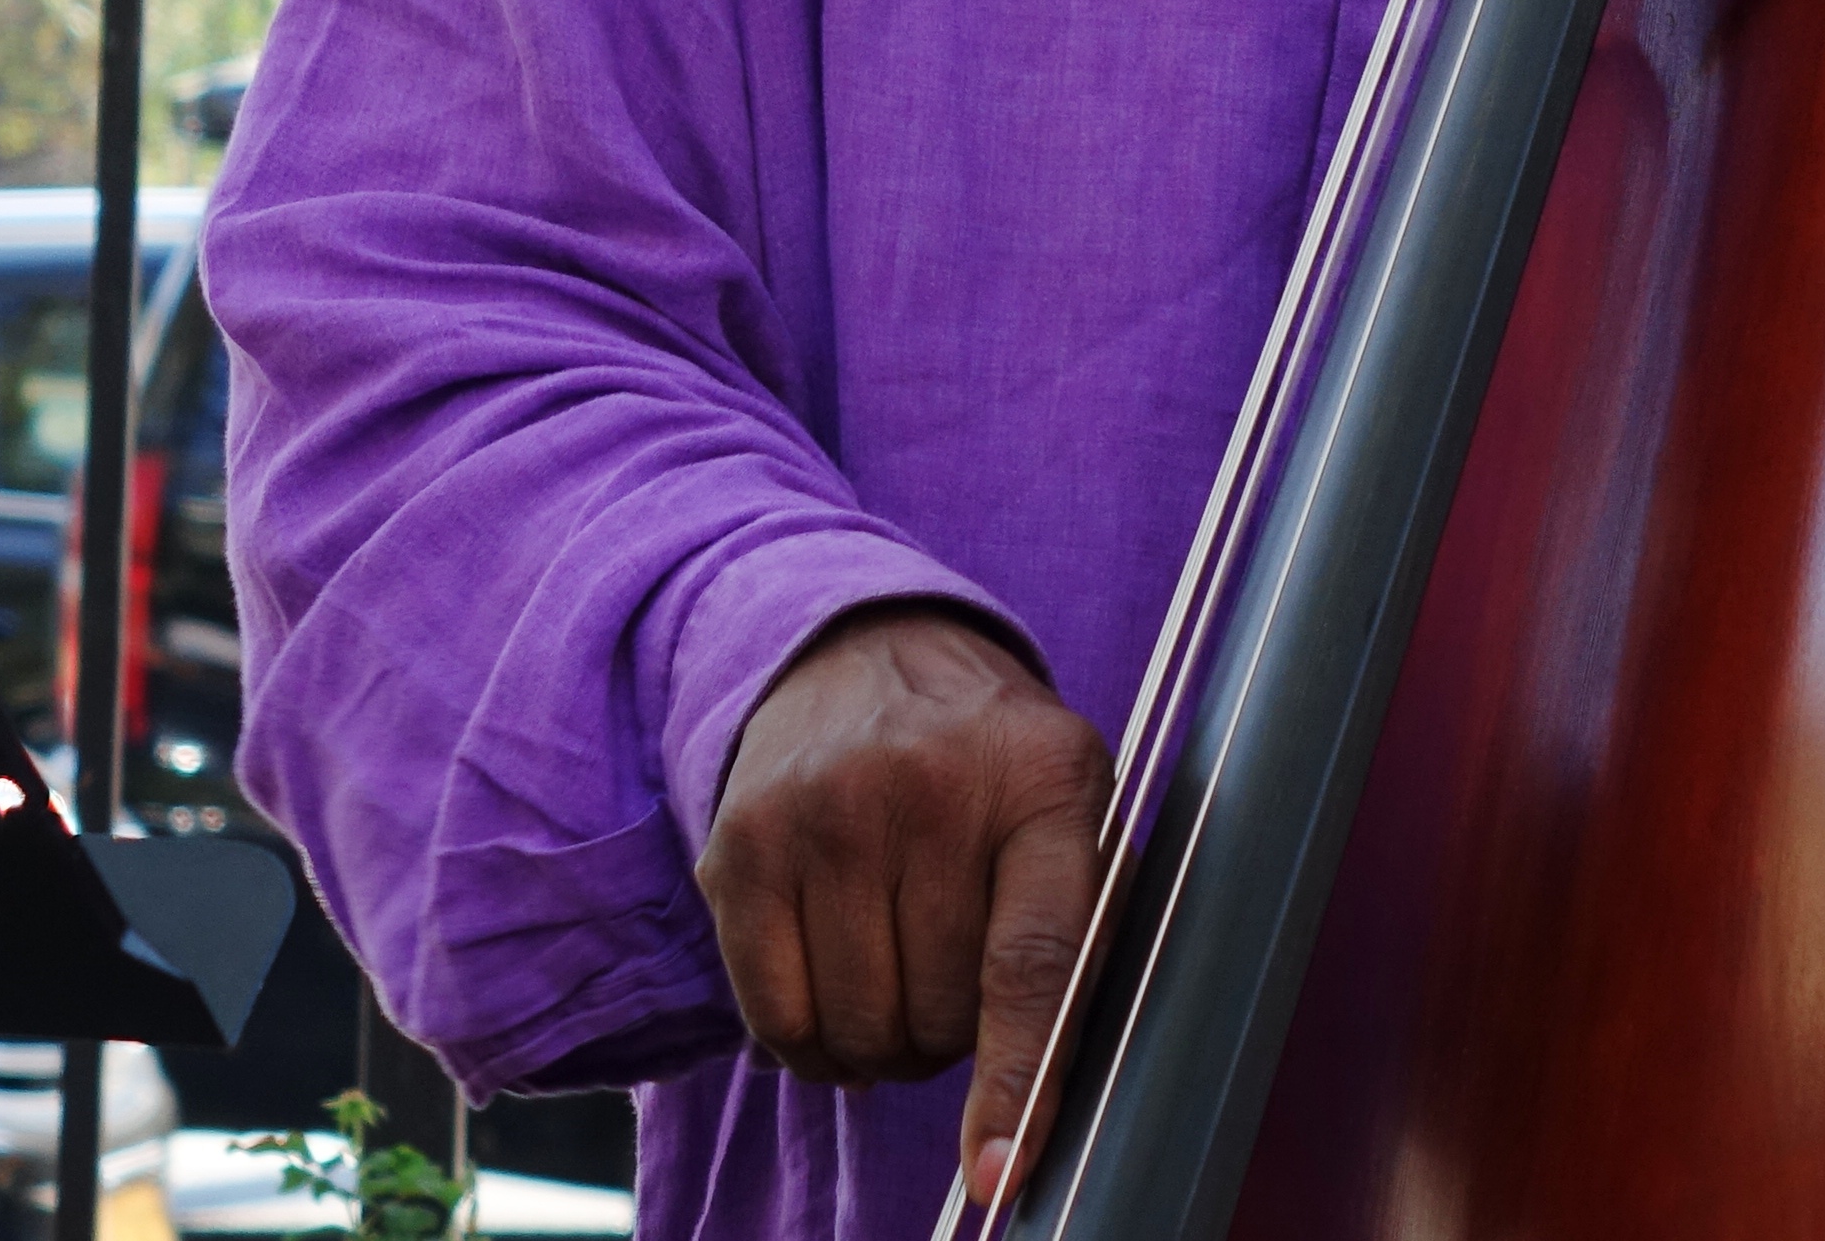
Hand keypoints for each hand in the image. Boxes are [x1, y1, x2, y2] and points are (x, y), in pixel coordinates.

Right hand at [700, 604, 1111, 1208]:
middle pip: (936, 1011)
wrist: (864, 649)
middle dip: (950, 1032)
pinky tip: (832, 993)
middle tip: (949, 969)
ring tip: (895, 967)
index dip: (1017, 1079)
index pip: (1032, 961)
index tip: (999, 1174)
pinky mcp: (740, 845)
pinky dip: (808, 1041)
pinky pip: (773, 1016)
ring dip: (879, 1039)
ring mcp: (822, 812)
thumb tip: (1047, 1095)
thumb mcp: (1071, 804)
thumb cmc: (990, 764)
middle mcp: (927, 788)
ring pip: (853, 1027)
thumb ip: (1085, 928)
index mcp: (1045, 780)